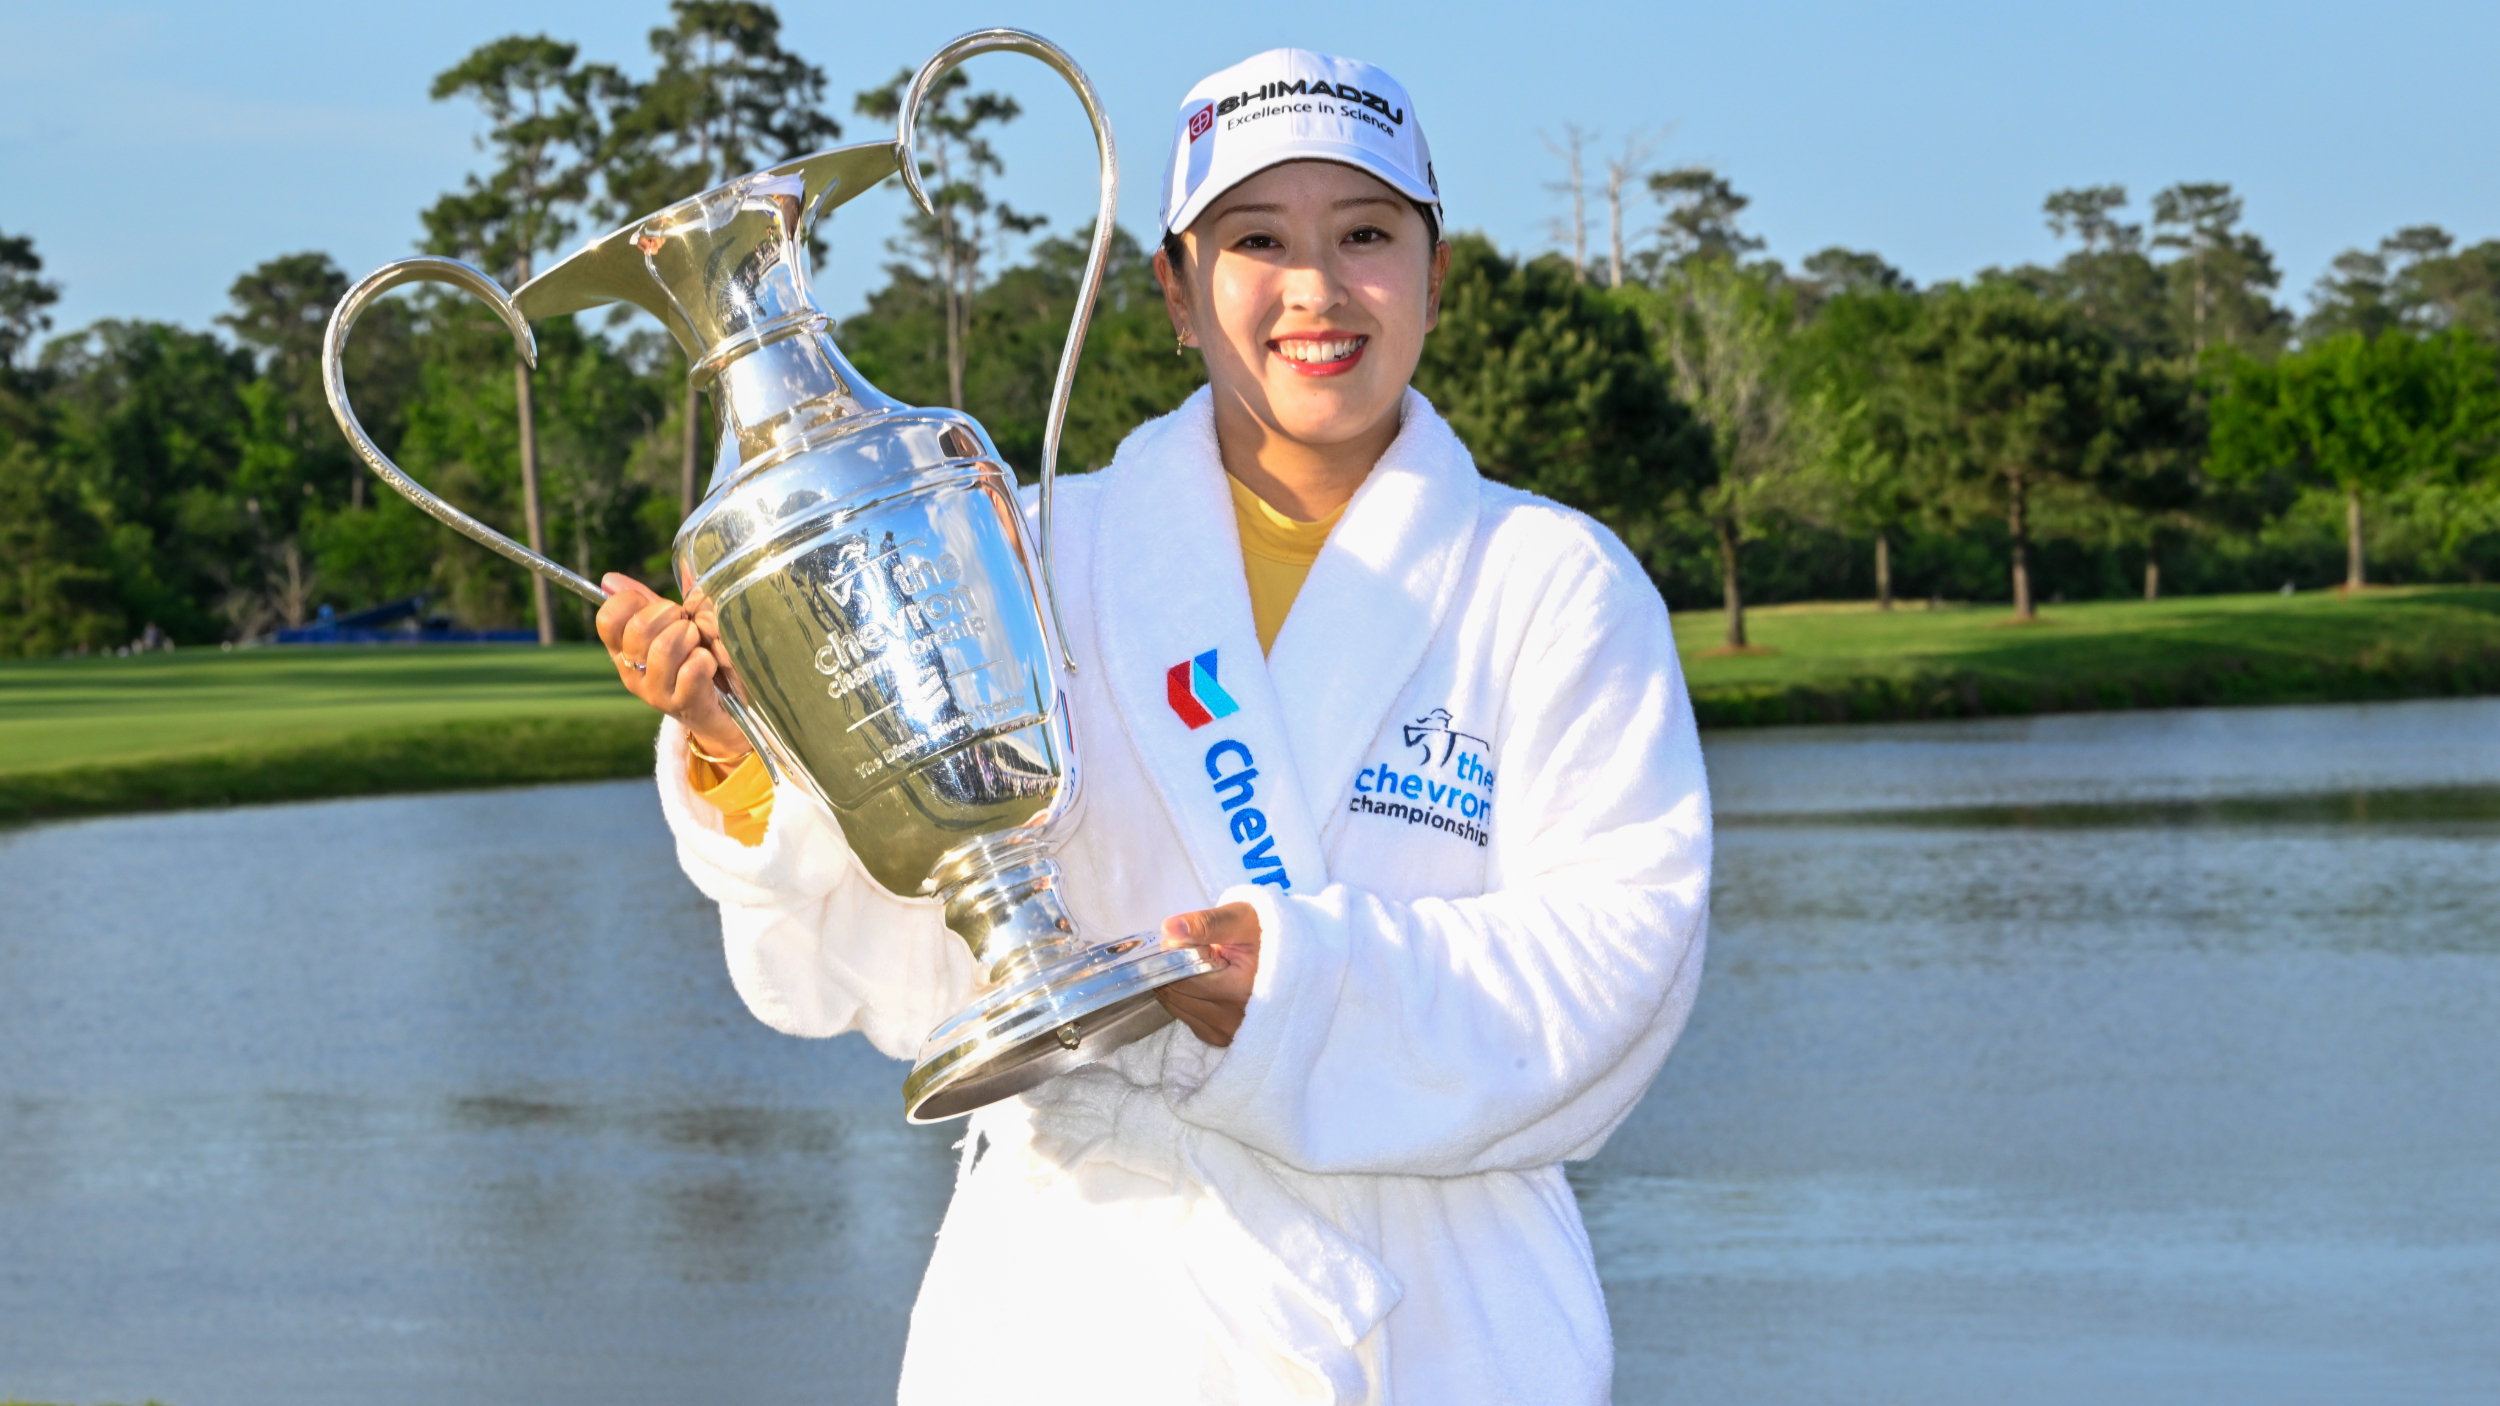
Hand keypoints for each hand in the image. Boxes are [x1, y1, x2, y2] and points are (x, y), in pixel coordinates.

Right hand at [594, 573, 750, 762]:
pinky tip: (710, 665)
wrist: (727, 709)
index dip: (635, 601)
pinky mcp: (683, 704)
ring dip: (690, 636)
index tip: (659, 607)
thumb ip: (647, 602)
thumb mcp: (672, 625)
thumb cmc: (698, 658)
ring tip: (700, 644)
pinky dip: (706, 659)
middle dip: (671, 615)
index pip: (608, 618)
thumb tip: (610, 580)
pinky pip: (691, 669)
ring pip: (663, 648)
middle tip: (687, 627)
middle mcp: (632, 672)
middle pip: (639, 628)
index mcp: (623, 650)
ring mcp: (655, 692)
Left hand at [1155, 902, 1260, 1046]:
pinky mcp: (1224, 1040)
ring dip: (1180, 988)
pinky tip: (1208, 985)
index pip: (1180, 978)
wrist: (1302, 961)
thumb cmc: (1270, 935)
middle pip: (1176, 996)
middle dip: (1174, 972)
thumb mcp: (1241, 920)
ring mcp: (1228, 1034)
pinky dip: (1190, 1002)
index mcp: (1237, 991)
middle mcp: (1231, 1020)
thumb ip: (1204, 924)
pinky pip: (1190, 1020)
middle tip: (1194, 950)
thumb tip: (1168, 930)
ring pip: (1179, 1009)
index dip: (1174, 957)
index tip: (1186, 940)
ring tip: (1205, 967)